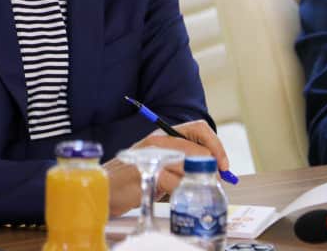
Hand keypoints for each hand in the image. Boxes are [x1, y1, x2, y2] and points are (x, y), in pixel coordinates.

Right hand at [105, 119, 229, 215]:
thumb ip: (179, 162)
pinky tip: (175, 196)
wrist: (103, 189)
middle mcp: (158, 141)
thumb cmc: (131, 179)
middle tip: (213, 182)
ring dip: (195, 181)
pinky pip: (175, 182)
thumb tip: (213, 170)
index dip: (216, 145)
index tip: (224, 165)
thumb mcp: (157, 164)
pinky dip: (181, 190)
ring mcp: (151, 156)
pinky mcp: (147, 173)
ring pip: (189, 165)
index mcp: (163, 135)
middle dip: (211, 167)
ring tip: (192, 191)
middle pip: (198, 148)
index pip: (199, 128)